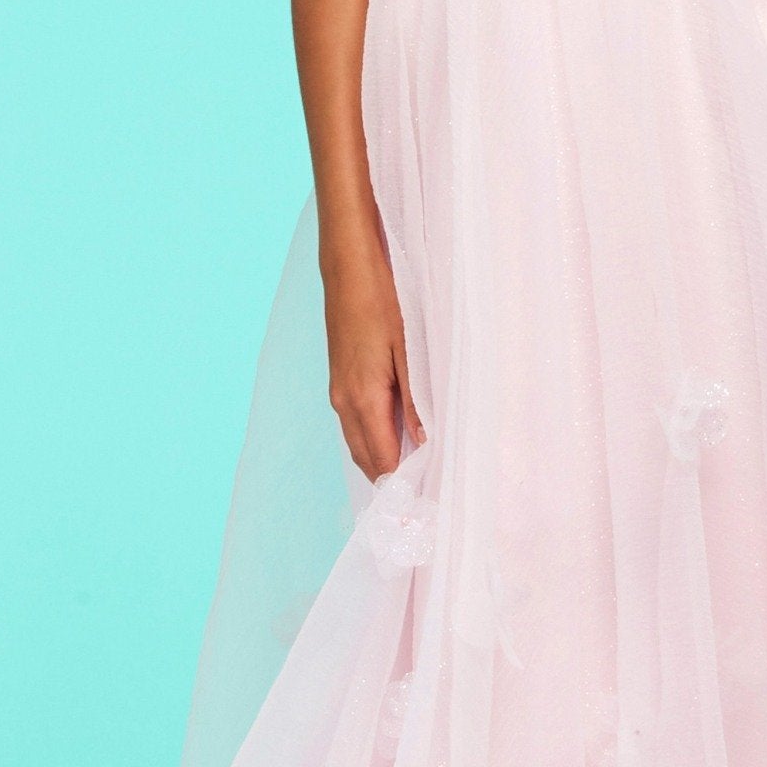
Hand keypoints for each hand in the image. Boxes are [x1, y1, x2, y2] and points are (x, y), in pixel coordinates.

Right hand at [322, 234, 424, 480]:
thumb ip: (417, 400)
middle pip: (368, 460)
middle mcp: (344, 401)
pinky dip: (375, 439)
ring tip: (417, 472)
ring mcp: (338, 391)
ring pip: (359, 444)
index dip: (404, 485)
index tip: (428, 501)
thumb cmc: (381, 299)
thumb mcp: (410, 348)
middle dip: (394, 480)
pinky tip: (399, 435)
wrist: (347, 265)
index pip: (383, 461)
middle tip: (426, 494)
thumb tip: (426, 442)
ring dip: (384, 460)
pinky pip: (355, 424)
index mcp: (363, 398)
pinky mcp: (339, 380)